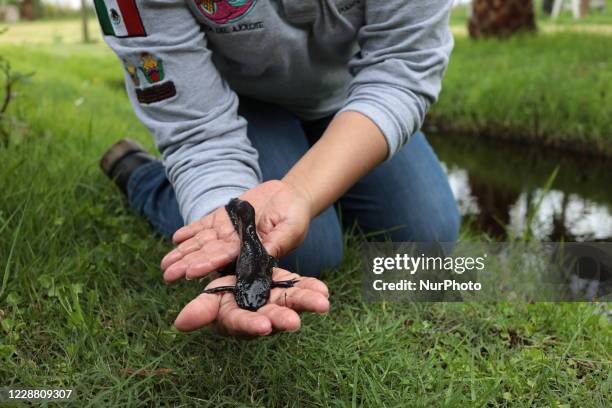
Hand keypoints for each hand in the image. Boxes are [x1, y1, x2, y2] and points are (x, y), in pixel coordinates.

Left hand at [161, 180, 311, 281]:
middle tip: (167, 274)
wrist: (291, 197)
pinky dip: (190, 231)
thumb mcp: (290, 230)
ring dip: (183, 252)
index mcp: (251, 253)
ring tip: (165, 262)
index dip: (207, 265)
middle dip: (187, 264)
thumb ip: (276, 244)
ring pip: (201, 243)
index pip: (225, 261)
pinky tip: (177, 237)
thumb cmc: (295, 217)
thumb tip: (262, 260)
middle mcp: (235, 246)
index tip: (189, 273)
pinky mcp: (223, 218)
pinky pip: (204, 226)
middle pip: (207, 255)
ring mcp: (228, 232)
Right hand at [174, 268, 329, 334]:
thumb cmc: (219, 292)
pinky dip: (312, 287)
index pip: (242, 323)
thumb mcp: (208, 297)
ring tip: (322, 302)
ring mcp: (275, 300)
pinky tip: (324, 289)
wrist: (237, 271)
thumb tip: (180, 324)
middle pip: (271, 316)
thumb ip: (200, 310)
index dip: (251, 325)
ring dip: (306, 302)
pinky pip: (301, 287)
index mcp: (236, 316)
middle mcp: (258, 312)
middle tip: (294, 322)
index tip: (263, 326)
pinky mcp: (287, 287)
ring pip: (292, 303)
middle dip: (283, 319)